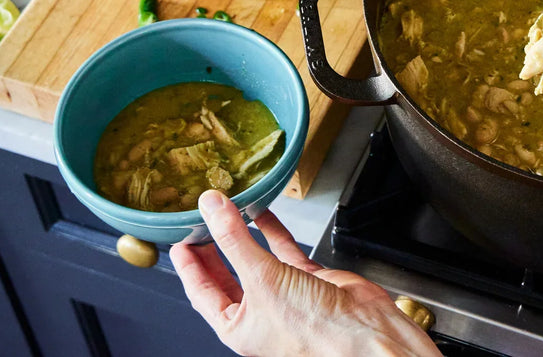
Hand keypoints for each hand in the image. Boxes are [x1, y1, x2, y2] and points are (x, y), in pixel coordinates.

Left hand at [170, 190, 440, 356]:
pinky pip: (284, 250)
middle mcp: (259, 312)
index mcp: (238, 326)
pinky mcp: (309, 279)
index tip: (180, 239)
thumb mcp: (261, 279)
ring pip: (256, 257)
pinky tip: (261, 213)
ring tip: (226, 210)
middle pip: (227, 274)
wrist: (363, 334)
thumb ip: (234, 240)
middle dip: (213, 246)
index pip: (202, 292)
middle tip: (201, 220)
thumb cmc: (312, 332)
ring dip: (242, 233)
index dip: (189, 265)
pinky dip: (273, 230)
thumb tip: (211, 208)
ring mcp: (285, 294)